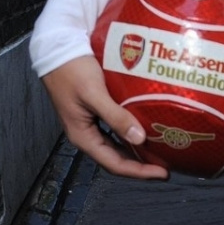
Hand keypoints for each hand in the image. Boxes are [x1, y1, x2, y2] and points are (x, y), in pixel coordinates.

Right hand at [40, 55, 168, 180]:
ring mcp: (90, 123)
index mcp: (82, 136)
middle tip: (166, 167)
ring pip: (117, 145)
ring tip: (159, 152)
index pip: (114, 163)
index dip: (139, 172)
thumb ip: (115, 116)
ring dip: (137, 151)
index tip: (162, 174)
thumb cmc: (72, 71)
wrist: (58, 50)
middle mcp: (86, 134)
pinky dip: (131, 133)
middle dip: (140, 165)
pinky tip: (144, 130)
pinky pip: (115, 129)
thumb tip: (139, 138)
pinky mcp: (95, 111)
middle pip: (116, 158)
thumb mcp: (95, 94)